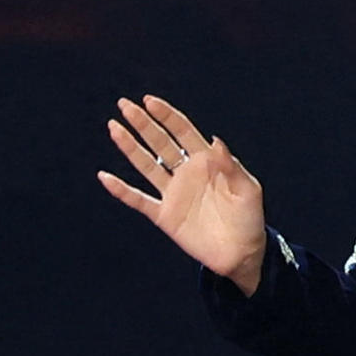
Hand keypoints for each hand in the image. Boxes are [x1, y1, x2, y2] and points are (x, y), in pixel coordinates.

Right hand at [100, 95, 267, 290]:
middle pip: (160, 143)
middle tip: (124, 105)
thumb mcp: (248, 190)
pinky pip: (138, 200)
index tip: (149, 101)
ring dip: (130, 147)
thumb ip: (232, 167)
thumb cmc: (250, 218)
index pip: (183, 132)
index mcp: (207, 162)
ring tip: (114, 128)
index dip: (167, 116)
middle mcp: (186, 173)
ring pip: (146, 165)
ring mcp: (173, 193)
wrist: (242, 254)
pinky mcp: (164, 216)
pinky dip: (121, 190)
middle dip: (143, 123)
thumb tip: (215, 141)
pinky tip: (105, 177)